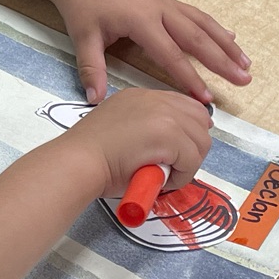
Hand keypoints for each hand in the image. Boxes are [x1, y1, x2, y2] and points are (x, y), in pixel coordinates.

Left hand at [47, 0, 249, 104]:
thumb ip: (92, 69)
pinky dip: (216, 28)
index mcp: (141, 19)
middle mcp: (160, 9)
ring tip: (246, 63)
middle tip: (244, 80)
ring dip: (227, 44)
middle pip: (198, 38)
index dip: (190, 78)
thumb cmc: (82, 5)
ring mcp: (165, 2)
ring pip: (204, 24)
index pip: (171, 55)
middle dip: (223, 61)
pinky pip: (197, 15)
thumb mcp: (83, 38)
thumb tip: (95, 100)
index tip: (205, 99)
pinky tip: (230, 37)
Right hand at [60, 88, 211, 194]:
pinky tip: (160, 182)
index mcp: (140, 97)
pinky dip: (182, 176)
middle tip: (175, 167)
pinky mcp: (169, 135)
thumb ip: (143, 130)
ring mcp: (164, 115)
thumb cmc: (90, 157)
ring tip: (163, 176)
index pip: (183, 105)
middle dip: (193, 146)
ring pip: (200, 141)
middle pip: (199, 118)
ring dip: (187, 164)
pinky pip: (192, 160)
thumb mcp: (121, 131)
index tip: (182, 149)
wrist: (78, 162)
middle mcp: (154, 100)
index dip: (188, 129)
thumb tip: (169, 148)